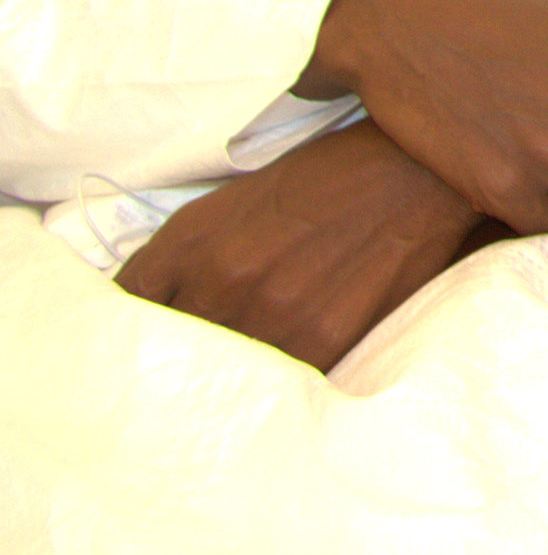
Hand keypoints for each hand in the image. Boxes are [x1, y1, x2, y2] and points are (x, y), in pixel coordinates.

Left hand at [115, 120, 493, 372]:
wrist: (412, 171)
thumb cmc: (326, 179)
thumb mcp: (236, 198)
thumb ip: (180, 253)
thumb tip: (143, 310)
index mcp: (189, 239)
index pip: (127, 308)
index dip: (132, 328)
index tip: (147, 339)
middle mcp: (220, 278)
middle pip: (171, 352)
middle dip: (181, 357)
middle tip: (204, 357)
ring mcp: (271, 312)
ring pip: (222, 375)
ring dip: (231, 375)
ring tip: (253, 363)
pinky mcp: (323, 337)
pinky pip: (277, 384)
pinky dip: (278, 383)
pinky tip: (293, 363)